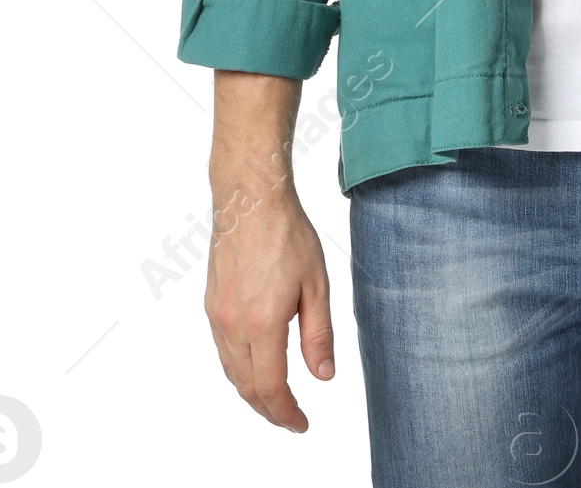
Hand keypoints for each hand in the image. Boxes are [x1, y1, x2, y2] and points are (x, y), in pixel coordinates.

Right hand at [204, 189, 333, 430]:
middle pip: (246, 386)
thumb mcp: (317, 284)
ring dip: (252, 391)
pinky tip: (256, 365)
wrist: (250, 201)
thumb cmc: (288, 235)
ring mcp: (217, 316)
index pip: (270, 386)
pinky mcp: (211, 305)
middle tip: (291, 418)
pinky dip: (239, 368)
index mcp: (262, 322)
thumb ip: (318, 334)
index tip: (301, 424)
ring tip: (276, 399)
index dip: (286, 412)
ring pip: (231, 371)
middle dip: (268, 409)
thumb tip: (323, 376)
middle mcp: (232, 325)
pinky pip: (223, 350)